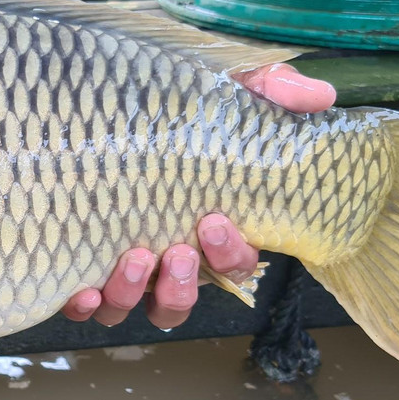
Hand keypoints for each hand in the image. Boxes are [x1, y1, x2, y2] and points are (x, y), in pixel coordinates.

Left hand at [63, 63, 336, 328]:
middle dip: (182, 286)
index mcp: (205, 232)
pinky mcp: (77, 265)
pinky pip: (81, 306)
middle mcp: (163, 258)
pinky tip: (84, 291)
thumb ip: (270, 91)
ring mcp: (119, 269)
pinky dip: (83, 305)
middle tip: (179, 250)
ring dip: (135, 294)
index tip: (215, 221)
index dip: (231, 255)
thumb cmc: (168, 105)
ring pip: (133, 309)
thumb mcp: (224, 90)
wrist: (88, 93)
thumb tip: (321, 96)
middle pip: (180, 302)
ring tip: (134, 257)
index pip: (232, 266)